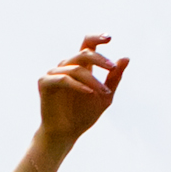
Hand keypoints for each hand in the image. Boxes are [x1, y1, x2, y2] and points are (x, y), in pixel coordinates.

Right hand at [36, 36, 128, 150]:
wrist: (66, 134)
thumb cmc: (84, 115)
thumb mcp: (105, 96)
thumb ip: (114, 78)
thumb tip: (126, 58)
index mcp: (80, 66)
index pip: (87, 44)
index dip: (97, 37)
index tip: (109, 37)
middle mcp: (66, 66)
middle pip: (84, 53)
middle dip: (100, 60)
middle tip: (112, 68)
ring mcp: (53, 73)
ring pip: (76, 68)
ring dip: (92, 79)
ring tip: (104, 92)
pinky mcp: (44, 83)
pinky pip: (63, 79)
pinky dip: (77, 85)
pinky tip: (89, 93)